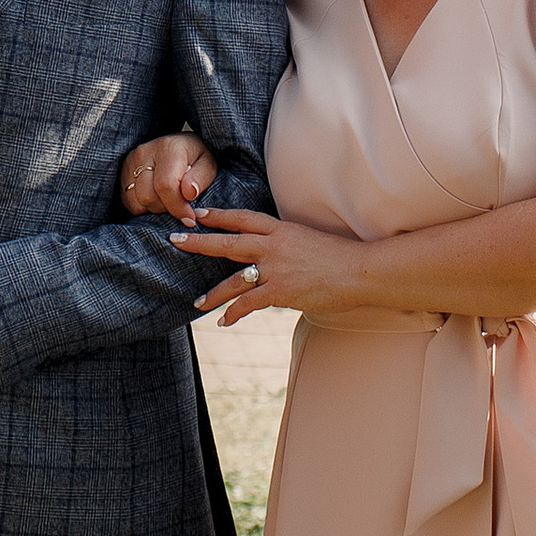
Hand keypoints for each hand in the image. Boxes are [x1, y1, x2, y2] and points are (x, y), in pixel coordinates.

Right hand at [121, 133, 217, 221]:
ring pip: (137, 201)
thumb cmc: (195, 157)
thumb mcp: (208, 164)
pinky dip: (142, 207)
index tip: (189, 218)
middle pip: (149, 196)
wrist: (177, 145)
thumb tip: (189, 193)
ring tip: (167, 200)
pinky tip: (155, 199)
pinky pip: (128, 202)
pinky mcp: (121, 172)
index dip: (178, 207)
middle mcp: (144, 152)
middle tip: (179, 205)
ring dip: (154, 208)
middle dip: (166, 209)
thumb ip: (200, 179)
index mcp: (168, 148)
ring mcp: (130, 162)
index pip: (166, 185)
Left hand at [165, 203, 362, 325]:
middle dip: (200, 241)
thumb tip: (274, 256)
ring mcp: (276, 269)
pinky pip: (249, 304)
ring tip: (197, 302)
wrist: (360, 270)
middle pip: (229, 242)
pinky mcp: (281, 291)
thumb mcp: (309, 240)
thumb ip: (288, 245)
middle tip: (176, 239)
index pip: (243, 218)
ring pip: (234, 279)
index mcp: (281, 230)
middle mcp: (274, 246)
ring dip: (213, 292)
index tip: (199, 214)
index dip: (219, 215)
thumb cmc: (341, 257)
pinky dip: (234, 313)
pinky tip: (224, 321)